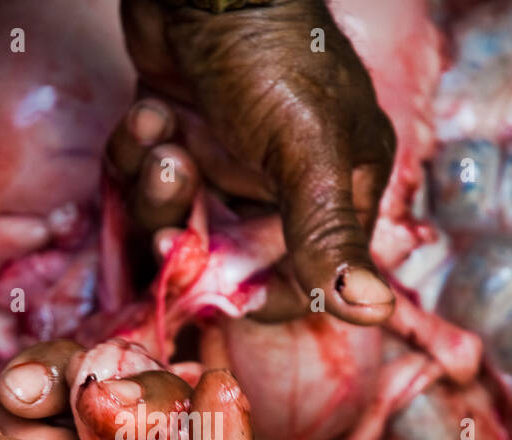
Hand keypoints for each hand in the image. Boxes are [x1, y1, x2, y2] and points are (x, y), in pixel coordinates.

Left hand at [110, 0, 396, 324]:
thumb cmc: (270, 52)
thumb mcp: (307, 151)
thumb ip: (329, 235)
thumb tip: (375, 315)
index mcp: (335, 189)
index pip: (304, 282)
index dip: (259, 295)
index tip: (218, 294)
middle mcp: (282, 182)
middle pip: (229, 258)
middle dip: (192, 239)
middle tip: (170, 218)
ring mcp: (225, 159)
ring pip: (179, 220)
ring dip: (157, 190)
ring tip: (159, 138)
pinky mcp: (177, 133)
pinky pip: (145, 179)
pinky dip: (136, 154)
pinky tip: (147, 115)